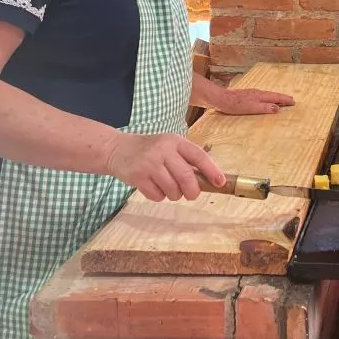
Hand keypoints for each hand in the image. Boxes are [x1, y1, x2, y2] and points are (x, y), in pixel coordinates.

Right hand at [105, 132, 225, 202]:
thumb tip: (209, 180)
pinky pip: (157, 195)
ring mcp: (149, 164)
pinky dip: (159, 196)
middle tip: (192, 194)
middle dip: (192, 191)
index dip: (211, 170)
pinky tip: (154, 186)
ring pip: (172, 189)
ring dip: (174, 194)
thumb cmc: (151, 150)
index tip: (220, 182)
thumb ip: (186, 159)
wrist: (118, 149)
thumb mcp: (169, 146)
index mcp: (175, 142)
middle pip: (186, 177)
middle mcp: (163, 150)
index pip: (198, 156)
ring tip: (168, 187)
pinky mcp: (138, 177)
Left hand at [214, 88, 294, 115]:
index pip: (276, 98)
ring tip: (280, 101)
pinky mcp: (245, 95)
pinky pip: (260, 96)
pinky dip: (267, 99)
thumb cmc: (235, 105)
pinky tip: (263, 101)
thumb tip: (278, 108)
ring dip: (275, 98)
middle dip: (282, 98)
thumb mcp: (251, 108)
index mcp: (260, 96)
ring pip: (267, 95)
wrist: (220, 99)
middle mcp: (257, 93)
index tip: (293, 102)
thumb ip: (264, 107)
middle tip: (291, 100)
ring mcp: (251, 93)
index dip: (285, 100)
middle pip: (273, 95)